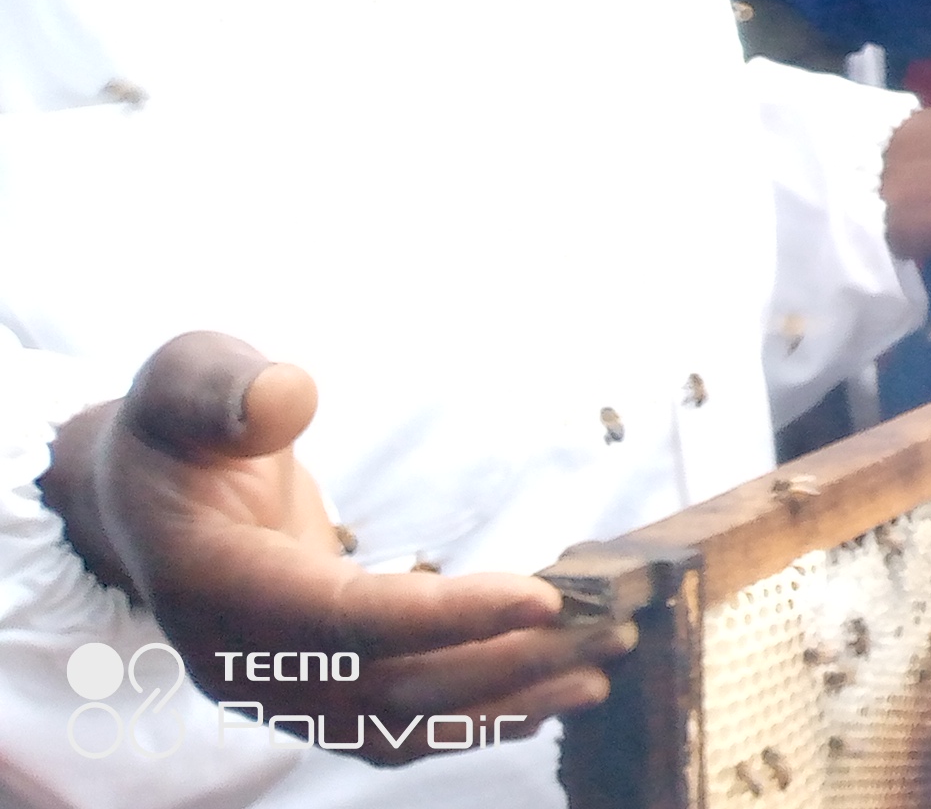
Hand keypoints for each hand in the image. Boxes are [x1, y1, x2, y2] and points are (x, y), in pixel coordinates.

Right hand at [39, 335, 627, 762]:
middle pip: (387, 688)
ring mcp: (274, 689)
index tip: (542, 597)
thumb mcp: (188, 381)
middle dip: (505, 663)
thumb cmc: (178, 430)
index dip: (443, 618)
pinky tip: (550, 693)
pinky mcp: (311, 694)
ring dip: (508, 700)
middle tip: (606, 625)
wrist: (144, 496)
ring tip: (599, 662)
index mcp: (211, 584)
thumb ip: (227, 387)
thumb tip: (285, 397)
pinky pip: (398, 729)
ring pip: (402, 723)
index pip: (340, 621)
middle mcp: (239, 659)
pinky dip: (477, 720)